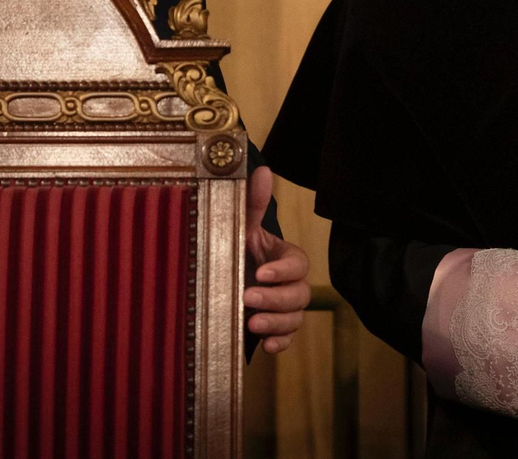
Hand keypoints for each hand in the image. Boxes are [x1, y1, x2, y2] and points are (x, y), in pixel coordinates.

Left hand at [244, 165, 310, 353]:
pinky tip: (265, 347)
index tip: (261, 273)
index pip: (299, 264)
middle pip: (299, 294)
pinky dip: (279, 344)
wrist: (218, 278)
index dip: (284, 270)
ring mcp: (283, 308)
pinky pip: (286, 340)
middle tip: (248, 298)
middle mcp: (288, 283)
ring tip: (251, 323)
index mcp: (284, 257)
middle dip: (276, 298)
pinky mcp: (273, 329)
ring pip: (294, 318)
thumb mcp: (240, 227)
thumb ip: (253, 203)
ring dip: (276, 322)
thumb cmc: (233, 249)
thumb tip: (262, 170)